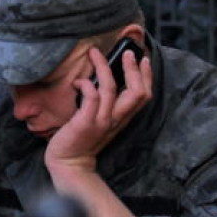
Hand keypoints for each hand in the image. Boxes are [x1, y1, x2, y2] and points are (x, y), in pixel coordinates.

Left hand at [45, 46, 151, 175]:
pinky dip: (85, 84)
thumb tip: (100, 80)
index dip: (146, 76)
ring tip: (95, 53)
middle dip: (134, 69)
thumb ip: (105, 105)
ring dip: (104, 67)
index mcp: (121, 118)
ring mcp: (101, 121)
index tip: (143, 59)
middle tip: (127, 52)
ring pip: (112, 90)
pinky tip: (77, 81)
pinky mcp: (86, 122)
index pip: (143, 96)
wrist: (69, 164)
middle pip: (137, 93)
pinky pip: (91, 97)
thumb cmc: (80, 139)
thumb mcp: (99, 121)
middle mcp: (115, 119)